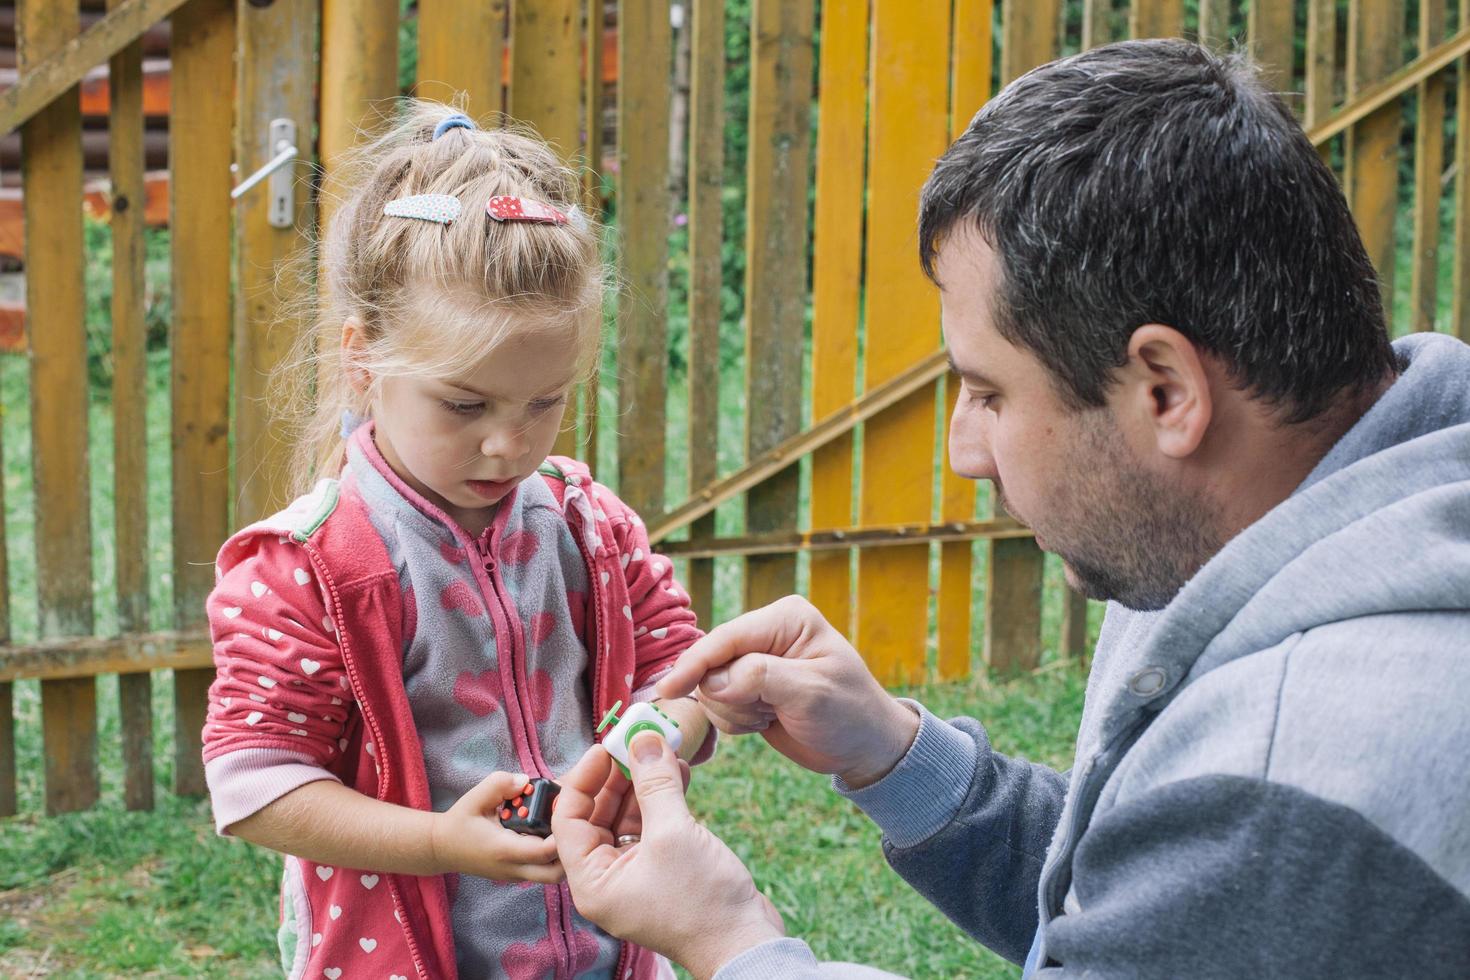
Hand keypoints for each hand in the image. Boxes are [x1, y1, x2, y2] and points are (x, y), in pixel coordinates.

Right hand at [430, 771, 564, 882]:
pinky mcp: (517, 875)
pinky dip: (552, 855)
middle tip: (572, 824)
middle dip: (571, 849)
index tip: (569, 810)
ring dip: (563, 853)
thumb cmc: (459, 822)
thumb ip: (501, 784)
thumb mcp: (476, 797)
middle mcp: (514, 868)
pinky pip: (543, 871)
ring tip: (562, 827)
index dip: (564, 832)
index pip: (545, 851)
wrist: (441, 848)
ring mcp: (516, 875)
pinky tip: (549, 832)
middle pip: (557, 873)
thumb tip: (526, 781)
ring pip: (553, 875)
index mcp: (506, 850)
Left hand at [554, 735, 783, 979]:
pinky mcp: (663, 868)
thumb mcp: (673, 834)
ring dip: (644, 783)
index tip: (605, 747)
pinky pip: (652, 826)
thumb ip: (655, 784)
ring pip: (628, 817)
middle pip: (598, 815)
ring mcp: (636, 874)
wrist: (745, 943)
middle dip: (618, 776)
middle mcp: (608, 879)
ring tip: (662, 751)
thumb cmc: (703, 904)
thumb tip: (643, 740)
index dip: (584, 778)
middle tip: (636, 742)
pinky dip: (663, 799)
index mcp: (593, 882)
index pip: (568, 819)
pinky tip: (680, 773)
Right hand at [657, 595, 919, 788]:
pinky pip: (718, 705)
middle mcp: (766, 633)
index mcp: (785, 619)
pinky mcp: (748, 688)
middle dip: (730, 697)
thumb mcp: (812, 693)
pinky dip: (736, 721)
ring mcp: (755, 661)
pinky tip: (767, 723)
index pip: (726, 638)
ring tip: (772, 718)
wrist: (864, 747)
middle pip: (712, 664)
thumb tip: (714, 680)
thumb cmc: (849, 713)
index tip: (668, 690)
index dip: (695, 664)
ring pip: (710, 688)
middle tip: (767, 714)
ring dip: (735, 712)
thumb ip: (762, 678)